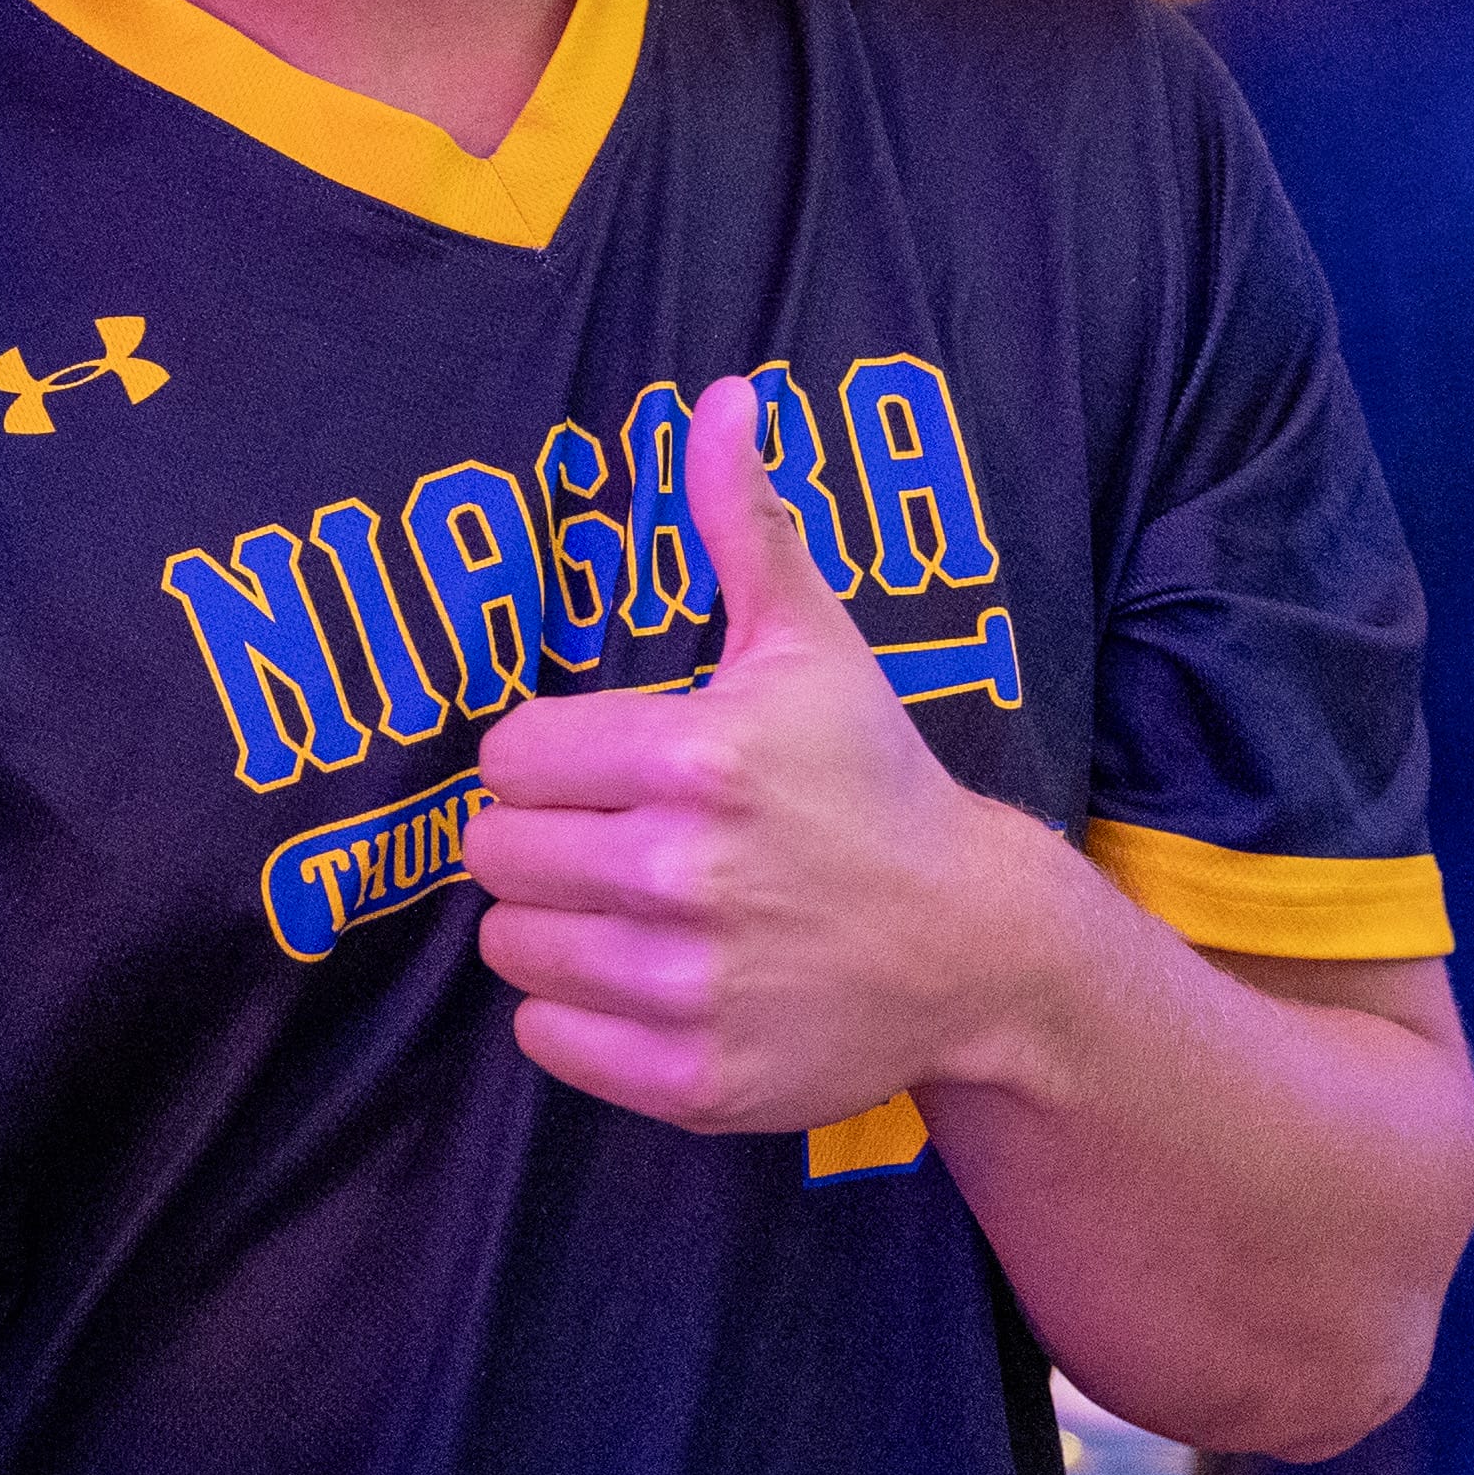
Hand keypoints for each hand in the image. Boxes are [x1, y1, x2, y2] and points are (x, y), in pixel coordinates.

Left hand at [464, 373, 1049, 1131]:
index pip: (509, 756)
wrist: (976, 947)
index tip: (601, 769)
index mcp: (699, 758)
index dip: (546, 759)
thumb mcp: (814, 645)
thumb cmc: (874, 782)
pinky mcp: (694, 1078)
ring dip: (549, 928)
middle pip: (497, 853)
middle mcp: (686, 874)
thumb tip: (725, 396)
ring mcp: (689, 985)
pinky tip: (641, 979)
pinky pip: (546, 1041)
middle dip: (541, 842)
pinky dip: (573, 1016)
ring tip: (625, 909)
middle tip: (612, 840)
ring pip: (510, 947)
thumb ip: (743, 523)